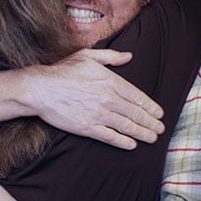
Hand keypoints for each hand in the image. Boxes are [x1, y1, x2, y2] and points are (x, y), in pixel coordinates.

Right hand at [24, 49, 164, 149]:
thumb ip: (111, 57)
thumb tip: (129, 56)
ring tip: (151, 138)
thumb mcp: (87, 56)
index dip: (150, 107)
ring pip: (126, 126)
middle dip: (150, 122)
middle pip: (135, 113)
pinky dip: (122, 141)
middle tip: (160, 129)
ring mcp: (98, 114)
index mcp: (110, 80)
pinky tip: (131, 144)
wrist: (41, 88)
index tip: (159, 113)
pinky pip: (109, 136)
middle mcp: (107, 98)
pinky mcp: (87, 127)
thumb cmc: (62, 71)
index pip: (137, 96)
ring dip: (141, 133)